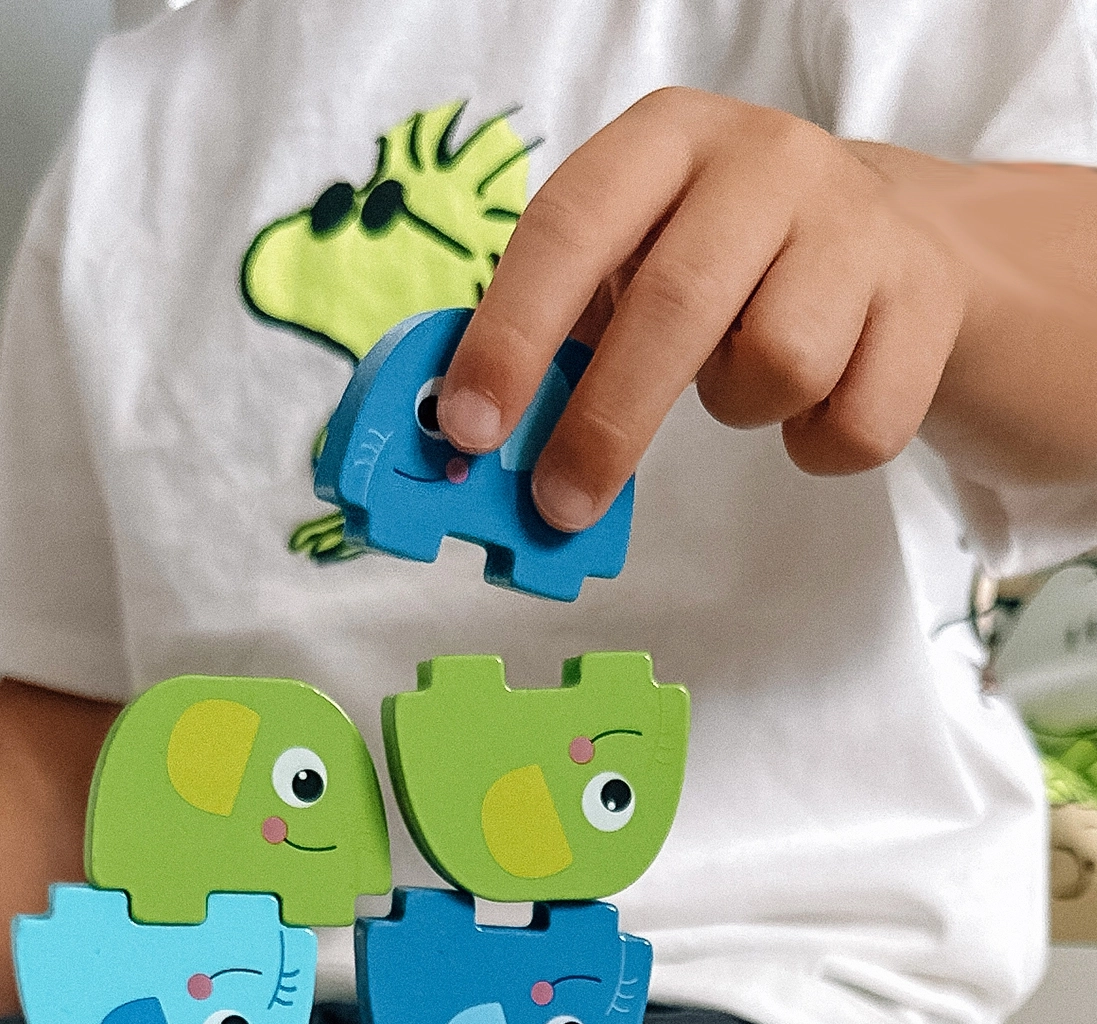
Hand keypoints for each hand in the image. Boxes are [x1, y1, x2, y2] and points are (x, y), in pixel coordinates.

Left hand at [438, 88, 965, 529]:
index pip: (568, 227)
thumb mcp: (626, 264)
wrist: (886, 240)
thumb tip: (471, 442)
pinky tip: (814, 401)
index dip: (512, 334)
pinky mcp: (928, 298)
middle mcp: (765, 159)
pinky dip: (817, 444)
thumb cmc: (714, 267)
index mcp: (662, 141)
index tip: (471, 429)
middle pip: (676, 305)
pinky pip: (855, 423)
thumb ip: (551, 337)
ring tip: (737, 378)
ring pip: (779, 363)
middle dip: (605, 423)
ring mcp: (858, 222)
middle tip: (559, 505)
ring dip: (739, 408)